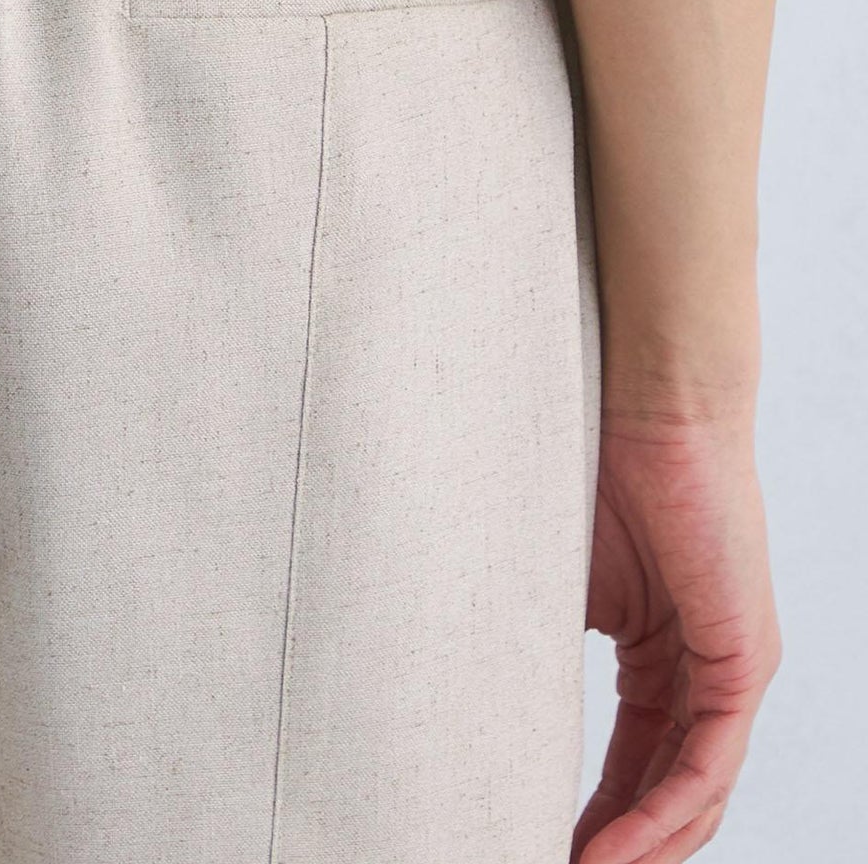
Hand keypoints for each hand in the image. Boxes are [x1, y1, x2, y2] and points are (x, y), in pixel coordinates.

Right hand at [573, 401, 779, 863]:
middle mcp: (704, 667)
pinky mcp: (744, 658)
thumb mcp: (552, 571)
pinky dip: (665, 815)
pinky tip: (616, 853)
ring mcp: (731, 665)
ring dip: (642, 849)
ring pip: (695, 791)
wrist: (649, 398)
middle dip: (616, 846)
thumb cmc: (592, 456)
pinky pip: (708, 765)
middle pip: (668, 788)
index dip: (591, 813)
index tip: (537, 843)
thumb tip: (471, 685)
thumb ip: (536, 632)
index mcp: (661, 648)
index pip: (636, 759)